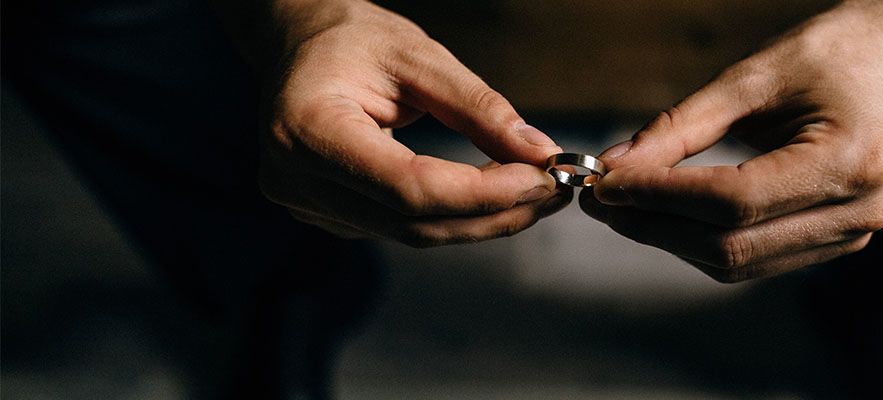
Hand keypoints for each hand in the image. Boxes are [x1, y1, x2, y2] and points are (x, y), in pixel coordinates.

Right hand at [258, 1, 569, 246]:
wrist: (299, 46)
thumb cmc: (354, 39)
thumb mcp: (419, 55)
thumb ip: (479, 108)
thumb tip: (540, 153)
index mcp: (308, 128)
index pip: (408, 186)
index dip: (483, 193)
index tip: (543, 178)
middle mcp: (297, 178)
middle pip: (413, 221)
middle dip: (494, 213)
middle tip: (554, 191)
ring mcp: (306, 204)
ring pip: (413, 233)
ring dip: (482, 221)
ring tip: (536, 193)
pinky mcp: (327, 215)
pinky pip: (401, 227)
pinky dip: (454, 216)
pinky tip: (493, 196)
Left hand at [580, 11, 882, 281]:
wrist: (876, 68)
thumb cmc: (818, 60)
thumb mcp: (748, 78)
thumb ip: (679, 126)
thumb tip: (614, 166)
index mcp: (849, 161)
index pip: (736, 201)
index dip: (663, 197)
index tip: (607, 183)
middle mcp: (857, 212)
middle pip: (732, 244)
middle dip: (654, 224)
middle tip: (599, 199)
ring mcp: (847, 237)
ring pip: (734, 263)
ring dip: (668, 239)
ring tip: (620, 206)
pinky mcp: (827, 245)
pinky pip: (748, 261)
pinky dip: (696, 241)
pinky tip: (661, 215)